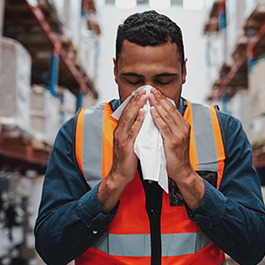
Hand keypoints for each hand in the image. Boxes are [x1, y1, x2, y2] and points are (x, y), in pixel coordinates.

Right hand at [98, 90, 145, 211]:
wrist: (119, 175)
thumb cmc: (127, 160)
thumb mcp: (129, 142)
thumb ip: (133, 132)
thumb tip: (142, 122)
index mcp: (120, 130)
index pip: (127, 112)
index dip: (134, 101)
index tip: (141, 91)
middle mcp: (119, 131)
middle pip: (128, 111)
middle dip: (136, 99)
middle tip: (144, 88)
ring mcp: (122, 138)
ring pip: (130, 118)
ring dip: (137, 105)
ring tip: (144, 96)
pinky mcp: (126, 145)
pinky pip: (133, 130)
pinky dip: (139, 120)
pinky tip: (144, 113)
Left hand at [148, 88, 192, 181]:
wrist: (182, 171)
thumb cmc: (176, 156)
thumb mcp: (174, 138)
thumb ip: (169, 127)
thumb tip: (159, 116)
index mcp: (183, 125)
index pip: (172, 109)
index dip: (163, 99)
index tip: (154, 91)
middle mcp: (183, 127)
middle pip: (170, 109)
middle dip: (159, 98)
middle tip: (151, 89)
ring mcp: (179, 134)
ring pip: (167, 115)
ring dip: (157, 104)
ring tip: (149, 96)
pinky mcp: (174, 141)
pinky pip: (164, 127)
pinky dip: (158, 118)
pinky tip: (152, 111)